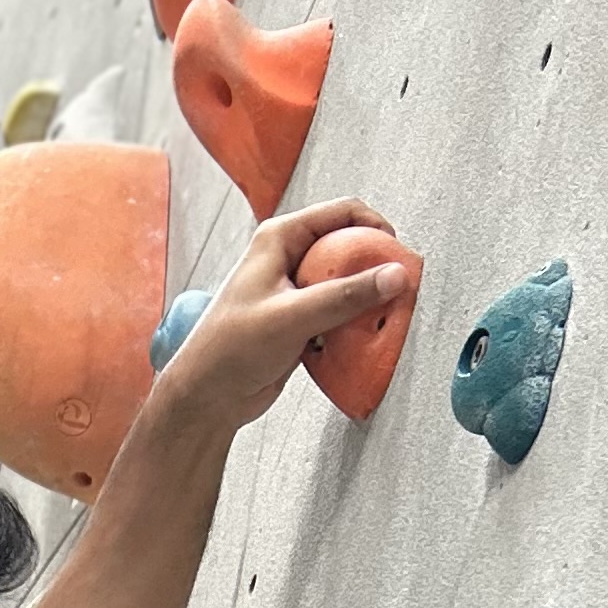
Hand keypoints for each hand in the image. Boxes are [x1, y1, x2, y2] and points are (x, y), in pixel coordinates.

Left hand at [167, 197, 405, 423]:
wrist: (209, 395)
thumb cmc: (232, 349)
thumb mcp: (293, 316)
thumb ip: (345, 296)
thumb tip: (395, 276)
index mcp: (280, 238)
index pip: (342, 213)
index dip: (376, 228)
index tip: (398, 256)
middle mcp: (288, 257)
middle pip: (348, 247)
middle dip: (375, 267)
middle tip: (396, 291)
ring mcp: (295, 289)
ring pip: (346, 283)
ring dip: (366, 299)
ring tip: (383, 318)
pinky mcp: (301, 319)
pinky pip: (338, 311)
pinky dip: (353, 322)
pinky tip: (360, 338)